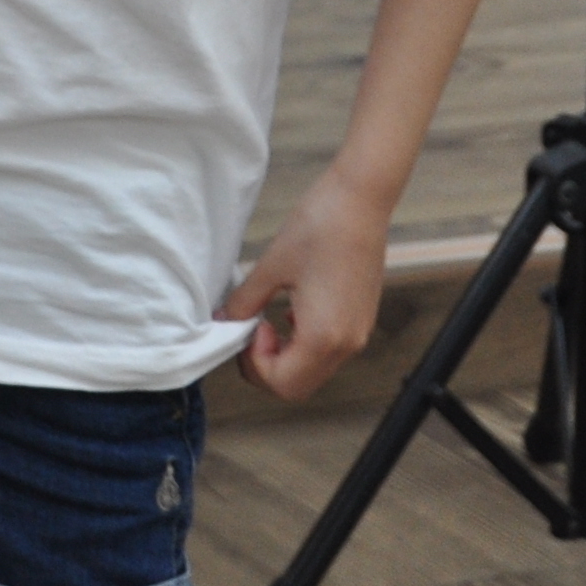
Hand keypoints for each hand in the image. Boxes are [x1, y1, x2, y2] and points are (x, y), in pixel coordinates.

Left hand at [221, 169, 390, 405]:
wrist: (361, 200)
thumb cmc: (320, 227)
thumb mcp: (270, 267)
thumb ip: (244, 303)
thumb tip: (224, 322)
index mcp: (324, 337)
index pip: (283, 384)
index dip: (255, 365)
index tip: (248, 330)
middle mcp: (347, 344)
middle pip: (299, 385)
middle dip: (267, 367)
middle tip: (252, 331)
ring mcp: (358, 333)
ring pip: (314, 370)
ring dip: (286, 357)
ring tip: (268, 320)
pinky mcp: (362, 319)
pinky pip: (329, 351)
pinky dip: (303, 344)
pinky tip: (290, 313)